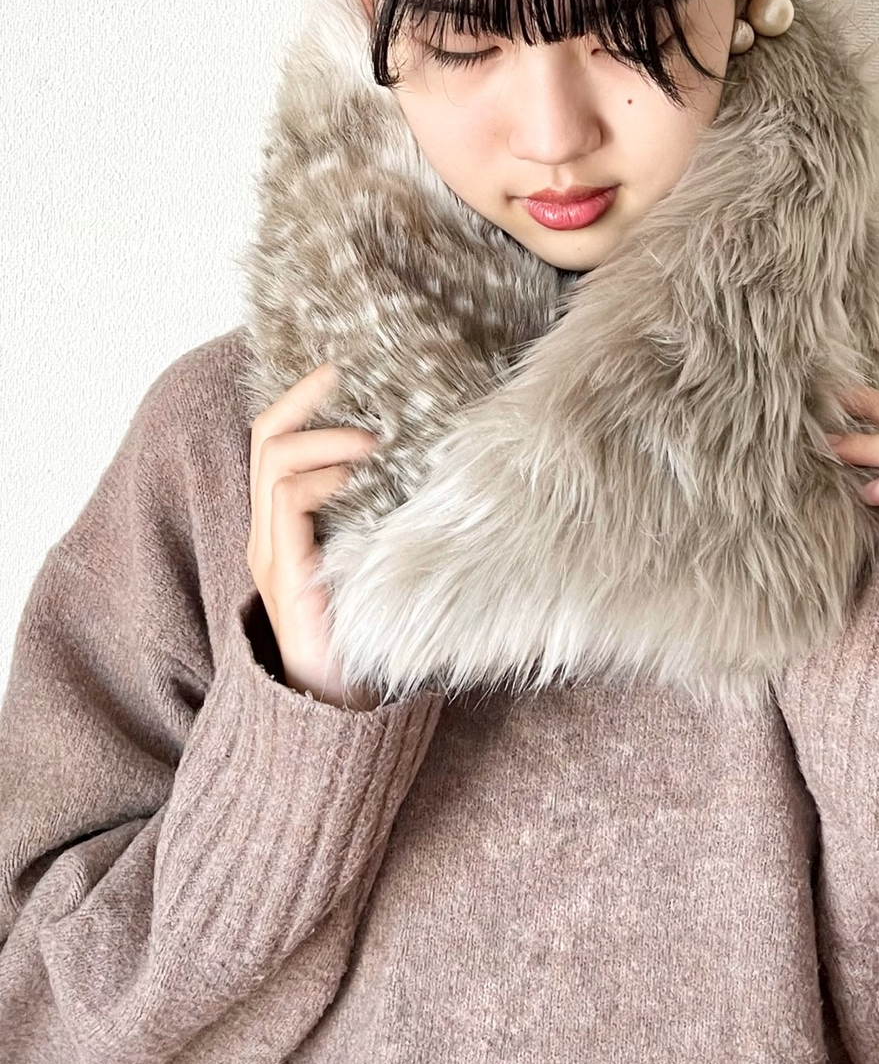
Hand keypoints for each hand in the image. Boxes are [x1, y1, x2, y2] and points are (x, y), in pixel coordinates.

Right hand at [246, 361, 381, 707]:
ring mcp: (270, 549)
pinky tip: (360, 478)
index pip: (276, 442)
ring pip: (274, 464)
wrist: (340, 694)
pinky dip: (324, 480)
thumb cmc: (365, 620)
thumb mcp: (373, 551)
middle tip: (345, 379)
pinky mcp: (285, 570)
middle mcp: (268, 529)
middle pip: (266, 440)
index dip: (301, 401)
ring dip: (327, 442)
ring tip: (373, 440)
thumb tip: (428, 462)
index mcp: (285, 522)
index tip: (338, 369)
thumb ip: (380, 511)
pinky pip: (289, 504)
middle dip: (304, 402)